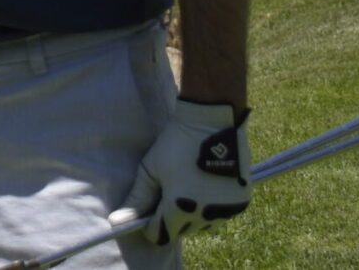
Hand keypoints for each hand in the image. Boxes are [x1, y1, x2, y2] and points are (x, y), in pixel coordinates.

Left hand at [119, 99, 251, 242]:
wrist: (212, 124)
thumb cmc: (176, 144)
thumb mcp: (151, 170)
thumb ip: (137, 198)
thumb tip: (117, 222)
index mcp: (180, 208)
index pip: (161, 233)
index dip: (151, 223)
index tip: (148, 208)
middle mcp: (205, 215)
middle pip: (182, 230)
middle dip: (171, 218)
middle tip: (167, 192)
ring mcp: (225, 211)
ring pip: (202, 224)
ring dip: (192, 214)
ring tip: (187, 188)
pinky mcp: (241, 204)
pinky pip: (220, 215)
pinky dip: (210, 207)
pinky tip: (204, 187)